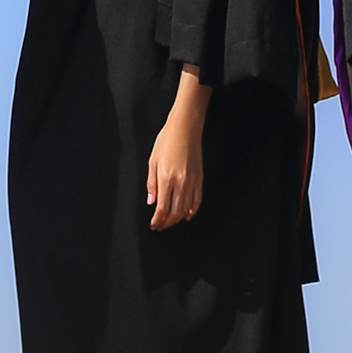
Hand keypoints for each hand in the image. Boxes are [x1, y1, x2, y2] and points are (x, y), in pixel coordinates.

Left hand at [146, 76, 208, 228]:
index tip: (154, 225)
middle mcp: (180, 182)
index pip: (162, 208)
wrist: (185, 127)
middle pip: (174, 212)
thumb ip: (151, 183)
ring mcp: (192, 181)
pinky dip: (192, 211)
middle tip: (161, 226)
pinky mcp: (200, 178)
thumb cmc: (167, 140)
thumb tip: (151, 202)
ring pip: (185, 209)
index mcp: (166, 178)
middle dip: (166, 222)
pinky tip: (186, 214)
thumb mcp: (153, 160)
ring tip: (170, 221)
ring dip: (177, 219)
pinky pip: (197, 200)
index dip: (158, 220)